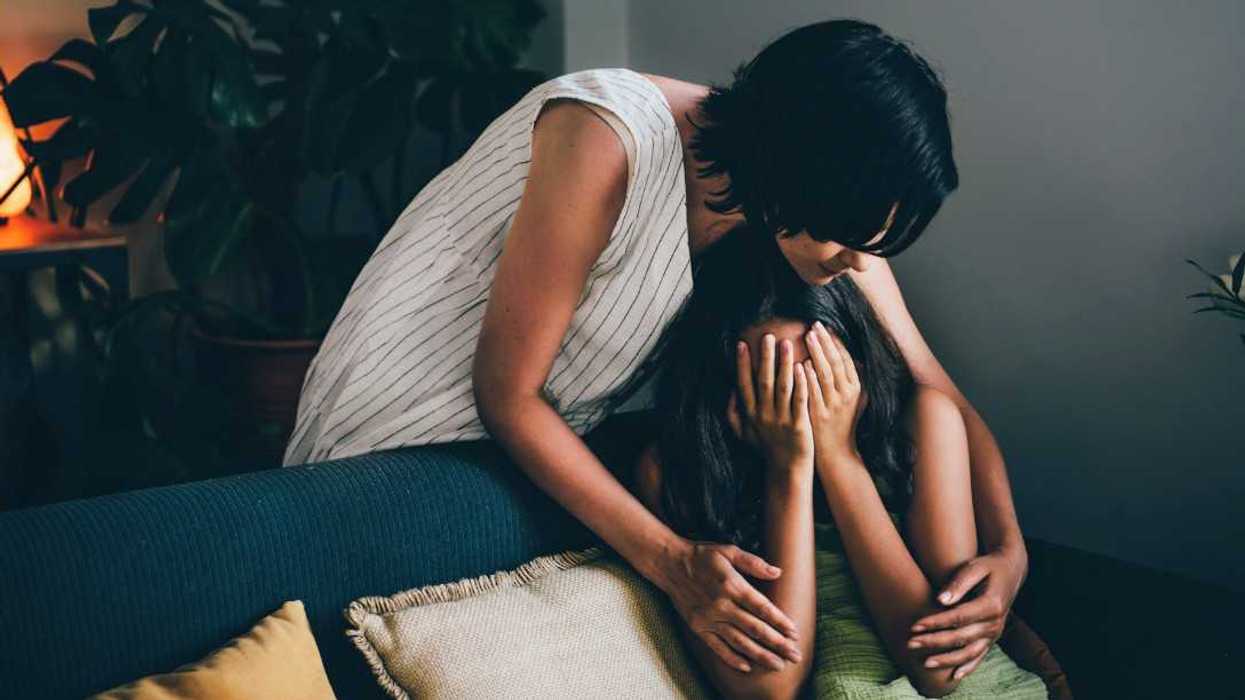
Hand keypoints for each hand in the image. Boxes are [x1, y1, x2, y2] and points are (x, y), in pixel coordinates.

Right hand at [657, 537, 803, 672]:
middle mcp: (722, 605)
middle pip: (755, 629)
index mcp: (732, 585)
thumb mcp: (728, 551)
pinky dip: (732, 658)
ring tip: (778, 665)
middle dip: (778, 644)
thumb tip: (778, 572)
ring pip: (739, 642)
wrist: (669, 564)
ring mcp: (709, 618)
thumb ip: (753, 563)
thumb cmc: (702, 555)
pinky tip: (747, 666)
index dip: (780, 622)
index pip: (762, 608)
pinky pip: (717, 647)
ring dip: (761, 655)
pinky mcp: (698, 627)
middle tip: (795, 655)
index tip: (794, 633)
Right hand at [729, 334, 812, 472]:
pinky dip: (800, 384)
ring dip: (783, 364)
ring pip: (782, 387)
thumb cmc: (766, 448)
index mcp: (750, 414)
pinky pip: (800, 401)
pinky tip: (802, 367)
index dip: (742, 364)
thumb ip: (733, 413)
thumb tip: (730, 391)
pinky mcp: (799, 425)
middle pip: (763, 381)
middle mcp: (763, 415)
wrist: (786, 470)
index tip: (742, 344)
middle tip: (767, 336)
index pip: (744, 384)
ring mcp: (781, 420)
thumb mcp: (743, 433)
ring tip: (786, 344)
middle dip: (765, 357)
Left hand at [802, 321, 863, 466]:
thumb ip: (856, 379)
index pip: (846, 359)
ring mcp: (832, 405)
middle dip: (825, 342)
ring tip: (807, 336)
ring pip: (825, 374)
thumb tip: (856, 358)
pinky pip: (813, 391)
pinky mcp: (819, 414)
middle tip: (814, 325)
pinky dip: (808, 376)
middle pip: (836, 362)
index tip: (825, 327)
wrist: (835, 451)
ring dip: (817, 353)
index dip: (836, 342)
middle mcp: (846, 395)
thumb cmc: (843, 423)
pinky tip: (800, 363)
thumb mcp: (857, 401)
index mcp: (855, 389)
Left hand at [906, 545, 1028, 679]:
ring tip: (925, 663)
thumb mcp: (975, 567)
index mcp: (991, 605)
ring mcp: (994, 633)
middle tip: (910, 643)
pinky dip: (968, 667)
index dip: (936, 623)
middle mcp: (995, 623)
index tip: (915, 625)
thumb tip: (940, 600)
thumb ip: (959, 583)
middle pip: (960, 637)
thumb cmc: (988, 567)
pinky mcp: (992, 638)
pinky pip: (980, 656)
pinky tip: (954, 676)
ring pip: (969, 652)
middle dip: (934, 642)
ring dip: (947, 659)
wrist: (1010, 572)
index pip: (958, 617)